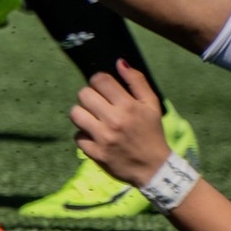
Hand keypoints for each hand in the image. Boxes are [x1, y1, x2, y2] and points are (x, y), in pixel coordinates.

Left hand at [69, 63, 170, 187]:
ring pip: (75, 114)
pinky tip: (95, 138)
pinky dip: (84, 136)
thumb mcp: (152, 106)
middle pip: (83, 94)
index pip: (99, 80)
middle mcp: (114, 120)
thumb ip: (137, 81)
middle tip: (99, 106)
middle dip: (90, 97)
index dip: (99, 82)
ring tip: (94, 120)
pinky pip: (77, 136)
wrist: (155, 169)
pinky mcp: (95, 153)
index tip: (104, 90)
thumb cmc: (151, 133)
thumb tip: (119, 62)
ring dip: (83, 115)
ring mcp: (103, 138)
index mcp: (128, 106)